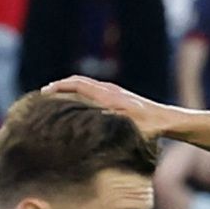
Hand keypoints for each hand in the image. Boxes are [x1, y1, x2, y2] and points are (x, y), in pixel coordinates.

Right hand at [43, 75, 176, 137]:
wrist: (166, 120)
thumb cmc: (149, 127)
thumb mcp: (131, 126)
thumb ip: (115, 122)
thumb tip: (97, 119)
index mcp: (108, 95)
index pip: (79, 84)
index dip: (60, 87)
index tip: (45, 92)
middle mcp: (109, 90)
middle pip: (78, 81)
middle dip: (60, 86)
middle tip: (44, 94)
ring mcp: (113, 91)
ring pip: (85, 85)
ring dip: (69, 88)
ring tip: (54, 97)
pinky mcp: (116, 96)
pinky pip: (92, 90)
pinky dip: (79, 92)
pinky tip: (75, 103)